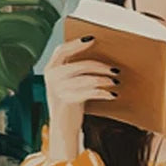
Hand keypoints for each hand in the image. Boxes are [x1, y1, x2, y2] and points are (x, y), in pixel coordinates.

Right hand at [44, 36, 117, 160]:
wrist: (63, 127)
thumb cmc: (70, 101)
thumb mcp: (68, 82)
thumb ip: (74, 68)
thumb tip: (98, 54)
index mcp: (50, 69)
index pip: (62, 50)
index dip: (77, 43)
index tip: (93, 38)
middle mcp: (52, 77)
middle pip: (80, 65)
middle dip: (100, 66)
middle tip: (115, 69)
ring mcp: (58, 89)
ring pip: (88, 79)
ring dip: (105, 80)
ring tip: (115, 81)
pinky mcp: (67, 101)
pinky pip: (90, 93)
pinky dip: (103, 93)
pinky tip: (112, 94)